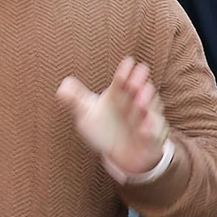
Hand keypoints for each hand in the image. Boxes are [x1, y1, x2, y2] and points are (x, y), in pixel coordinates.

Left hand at [57, 57, 169, 176]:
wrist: (120, 155)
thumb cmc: (104, 129)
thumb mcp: (87, 114)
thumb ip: (75, 99)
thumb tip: (62, 86)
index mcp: (117, 96)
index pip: (121, 81)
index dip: (125, 72)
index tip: (128, 61)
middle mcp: (133, 104)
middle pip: (139, 90)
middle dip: (139, 84)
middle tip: (135, 81)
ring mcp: (145, 119)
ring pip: (150, 108)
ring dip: (146, 104)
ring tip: (139, 103)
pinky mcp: (152, 137)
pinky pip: (154, 133)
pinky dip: (150, 130)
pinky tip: (143, 130)